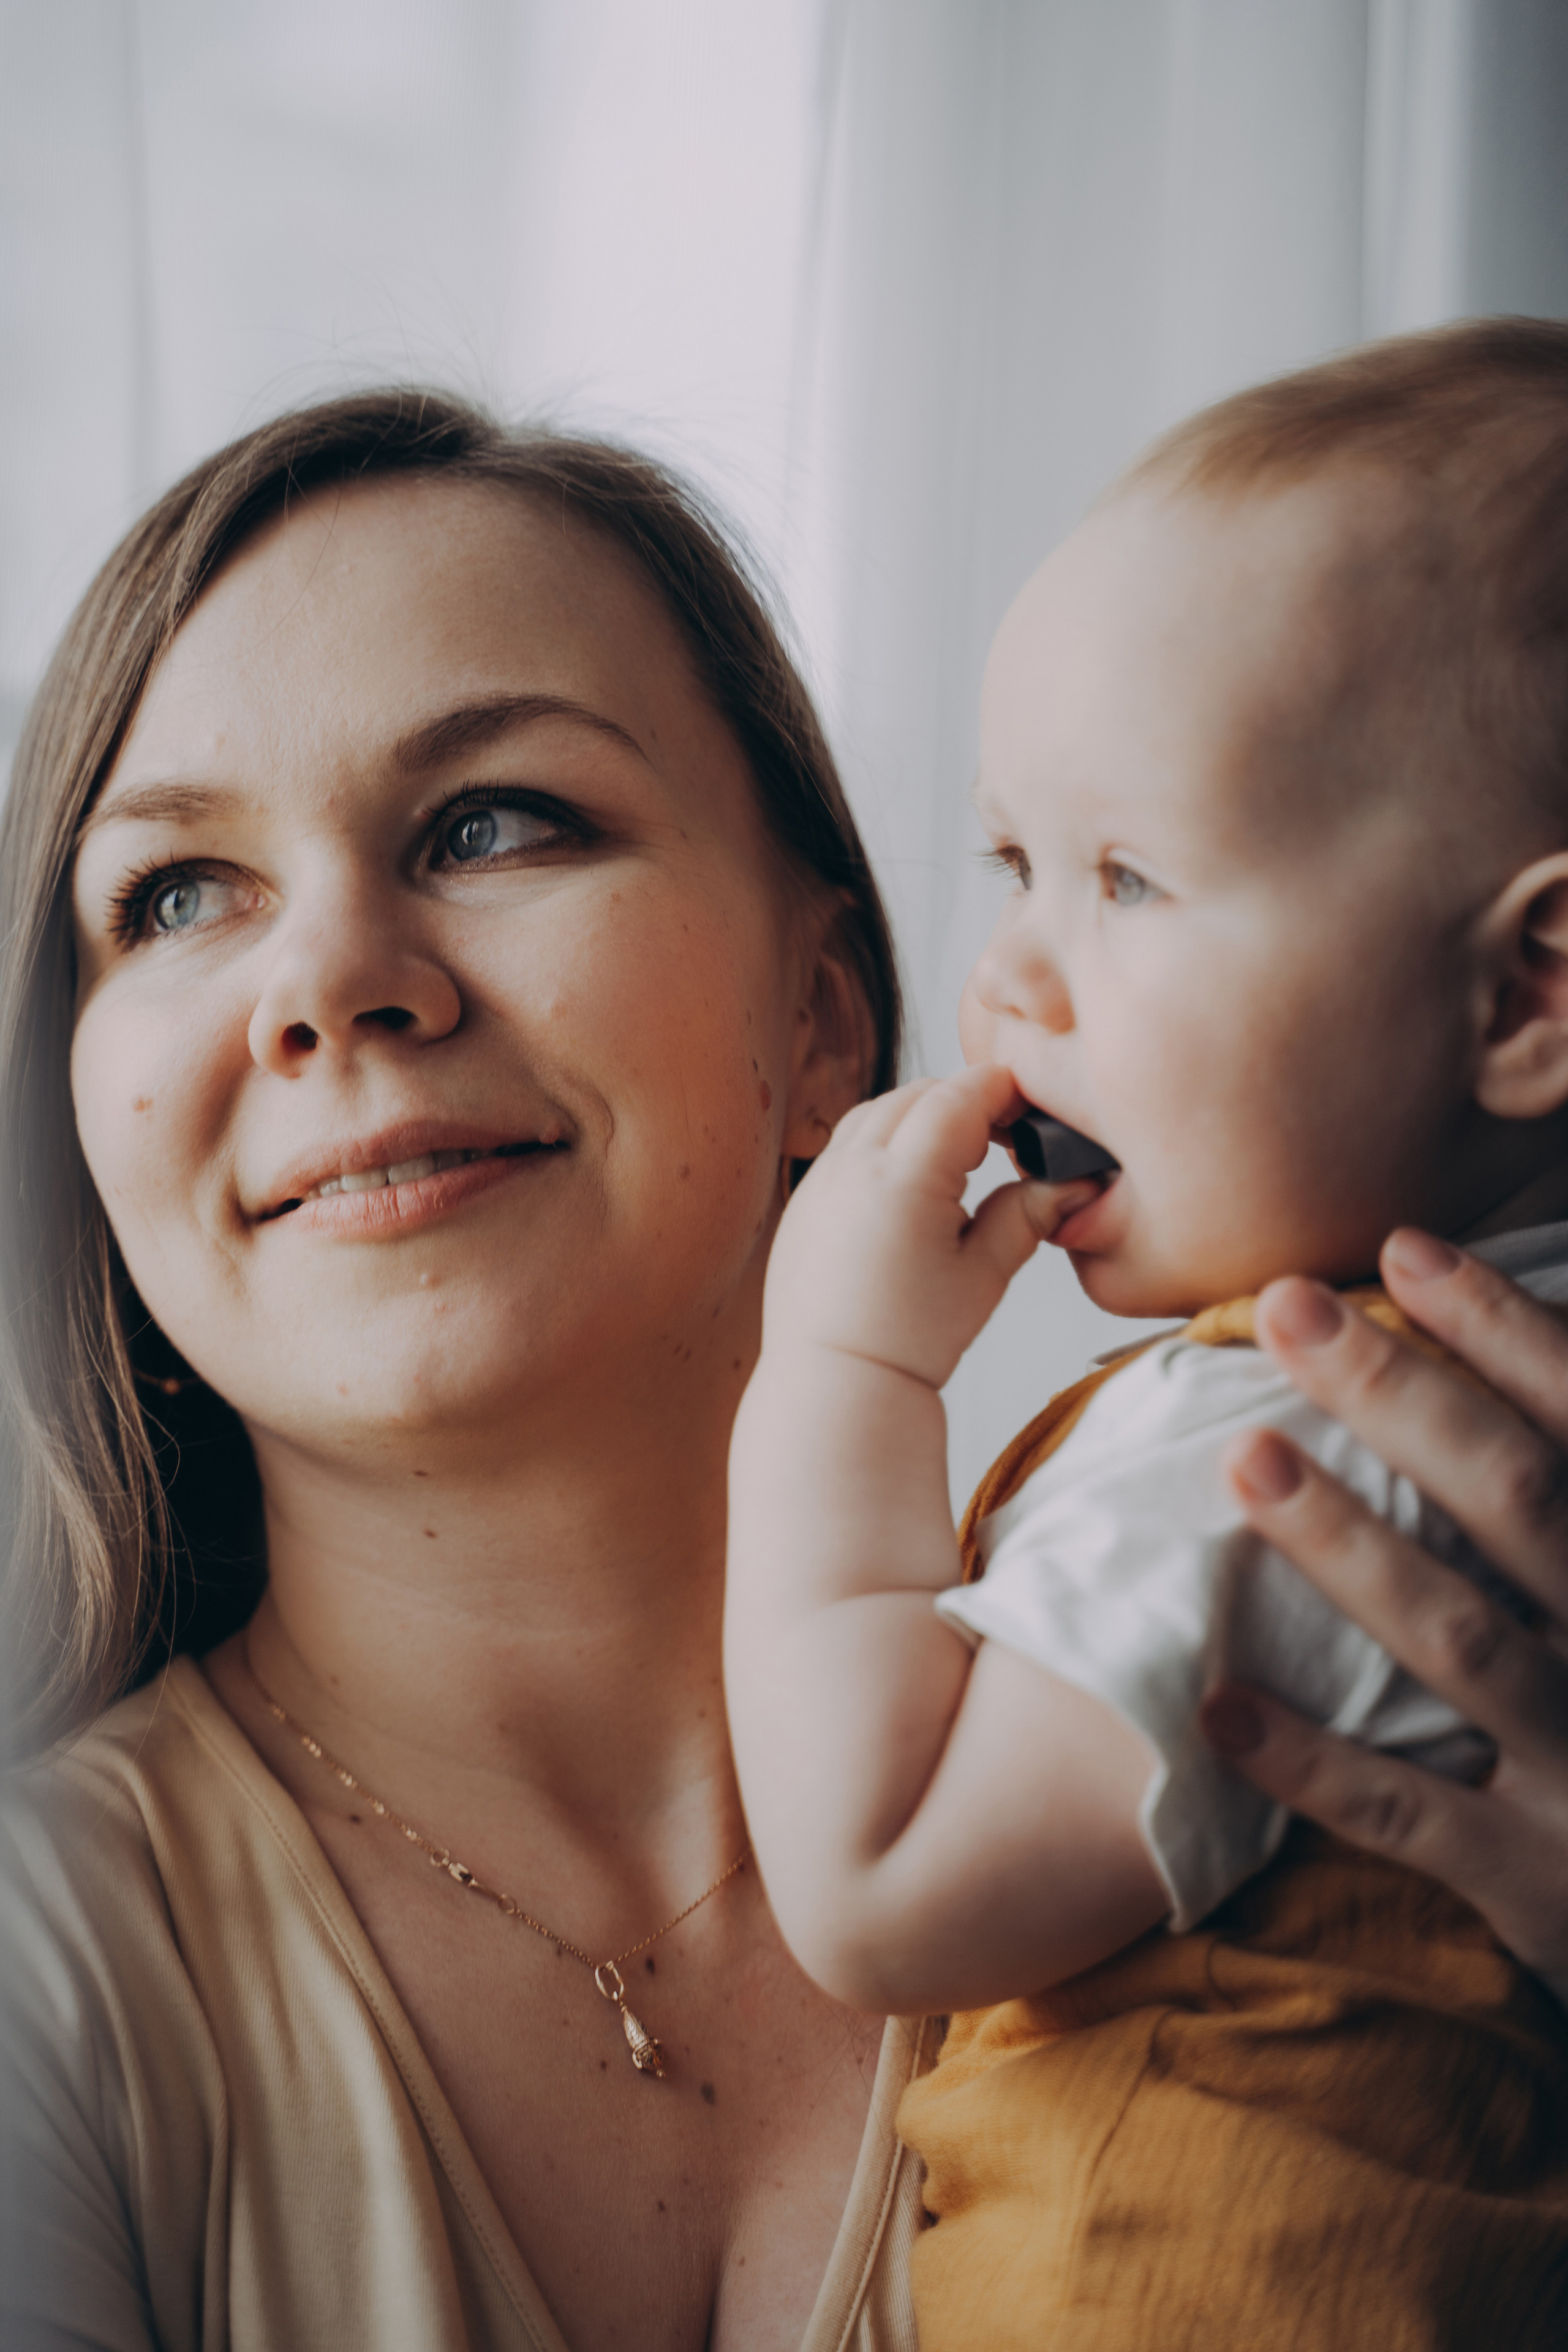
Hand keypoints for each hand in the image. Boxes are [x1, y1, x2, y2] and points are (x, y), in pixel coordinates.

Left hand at [764, 1065, 1094, 1388]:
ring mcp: (821, 1181)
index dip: (999, 1089)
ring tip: (960, 1153)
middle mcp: (853, 1169)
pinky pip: (846, 1143)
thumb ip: (1028, 1216)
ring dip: (921, 1115)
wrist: (837, 1383)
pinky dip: (884, 1139)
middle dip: (963, 1100)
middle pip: (918, 1095)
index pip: (958, 1098)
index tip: (1028, 1100)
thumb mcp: (985, 1275)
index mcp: (903, 1181)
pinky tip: (911, 1177)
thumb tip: (1071, 1184)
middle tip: (1004, 1131)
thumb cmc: (909, 1342)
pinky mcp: (805, 1199)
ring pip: (878, 1111)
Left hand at [1202, 1228, 1567, 1989]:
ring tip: (1244, 1457)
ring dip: (1349, 1544)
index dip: (1504, 1328)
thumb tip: (1497, 1350)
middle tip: (1282, 1306)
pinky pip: (1410, 1814)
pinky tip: (1218, 1705)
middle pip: (1519, 1497)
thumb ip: (1561, 1485)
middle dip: (1401, 1395)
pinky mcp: (1537, 1880)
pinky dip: (1314, 1762)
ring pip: (1462, 1638)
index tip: (1401, 1249)